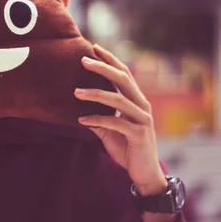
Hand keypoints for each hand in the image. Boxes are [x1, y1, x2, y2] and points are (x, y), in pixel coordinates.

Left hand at [76, 45, 165, 195]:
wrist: (144, 174)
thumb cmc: (127, 148)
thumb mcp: (109, 131)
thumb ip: (98, 118)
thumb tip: (77, 109)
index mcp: (136, 100)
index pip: (124, 73)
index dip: (110, 59)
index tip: (95, 47)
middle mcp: (141, 105)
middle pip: (122, 79)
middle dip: (103, 67)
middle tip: (83, 59)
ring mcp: (142, 119)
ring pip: (117, 99)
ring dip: (95, 94)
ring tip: (76, 92)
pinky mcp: (138, 134)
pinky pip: (115, 122)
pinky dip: (97, 120)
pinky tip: (81, 120)